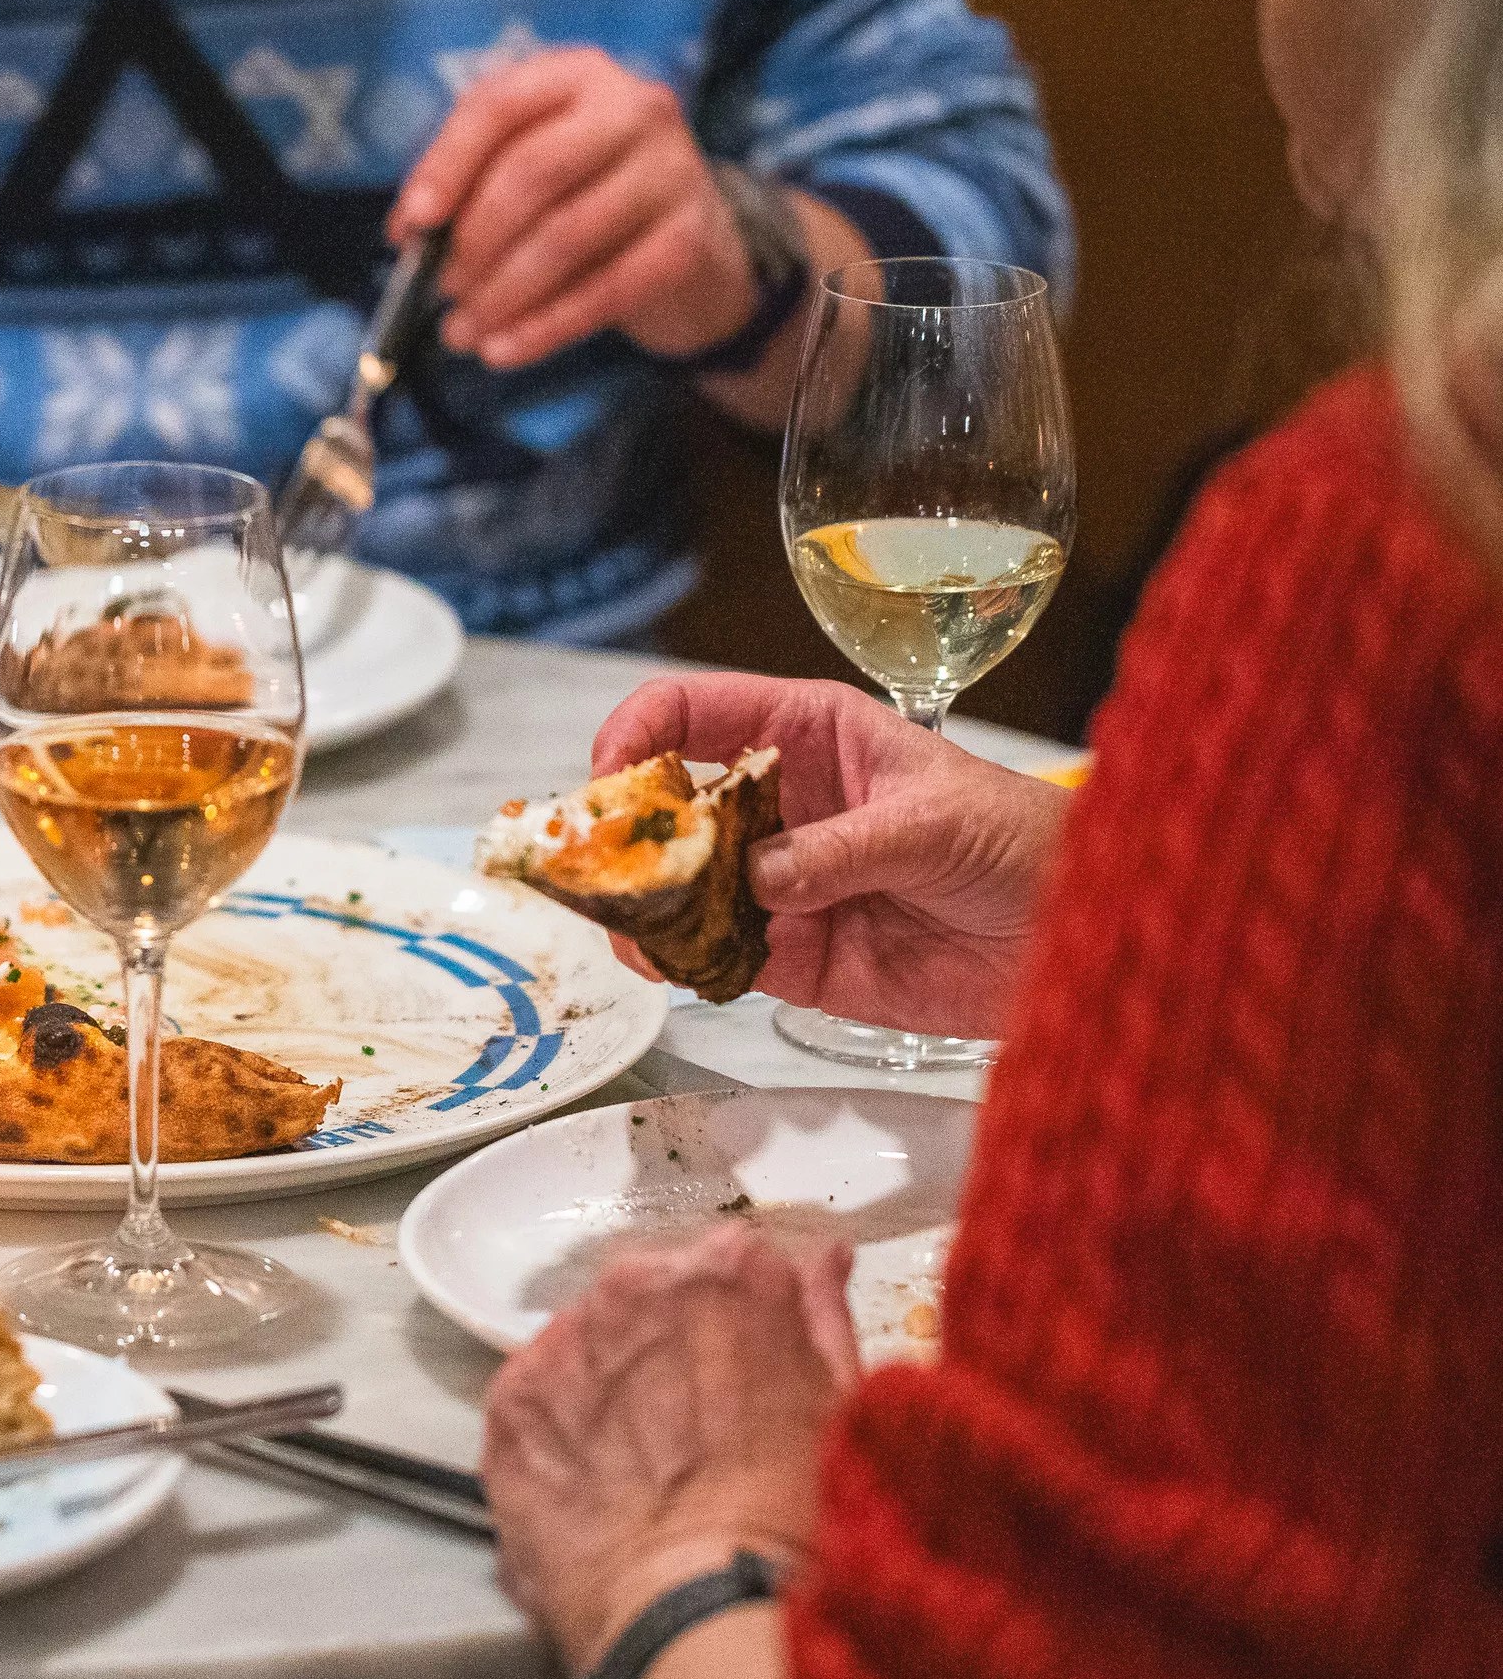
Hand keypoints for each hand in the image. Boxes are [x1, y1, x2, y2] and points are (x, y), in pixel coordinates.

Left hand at [388, 48, 758, 372]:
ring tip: (462, 330)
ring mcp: (671, 171)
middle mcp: (633, 108)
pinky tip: (504, 350)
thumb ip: (471, 187)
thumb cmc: (589, 201)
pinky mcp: (690, 239)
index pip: (499, 104)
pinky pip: (606, 290)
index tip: (413, 224)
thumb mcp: (532, 173)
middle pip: (534, 170)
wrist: (693, 250)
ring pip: (566, 236)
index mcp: (577, 76)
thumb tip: (410, 233)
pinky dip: (545, 328)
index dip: (447, 165)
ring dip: (501, 293)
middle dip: (474, 239)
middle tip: (441, 287)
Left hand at [483, 1226, 857, 1672]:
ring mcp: (566, 1337)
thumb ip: (822, 1314)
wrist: (704, 1608)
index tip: (737, 1373)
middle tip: (689, 1430)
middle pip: (645, 1298)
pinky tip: (595, 1484)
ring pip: (586, 1343)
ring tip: (641, 1467)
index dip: (730, 1326)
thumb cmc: (794, 1517)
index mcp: (729, 1271)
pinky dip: (558, 1430)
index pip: (722, 1267)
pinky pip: (535, 1395)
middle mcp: (638, 1283)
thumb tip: (821, 1259)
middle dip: (662, 1347)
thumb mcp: (840, 1403)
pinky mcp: (511, 1396)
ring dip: (608, 1386)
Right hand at [591, 673, 1070, 1038]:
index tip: (612, 777)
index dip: (638, 734)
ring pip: (682, 888)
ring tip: (631, 929)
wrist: (1078, 939)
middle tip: (601, 867)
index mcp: (807, 735)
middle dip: (626, 832)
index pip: (694, 712)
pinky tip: (671, 965)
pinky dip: (685, 962)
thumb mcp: (934, 824)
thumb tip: (757, 879)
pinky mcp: (793, 956)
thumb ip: (840, 849)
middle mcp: (779, 804)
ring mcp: (780, 882)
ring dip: (646, 905)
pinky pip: (719, 956)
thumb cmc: (1021, 841)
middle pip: (670, 806)